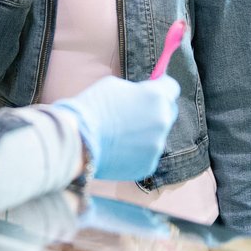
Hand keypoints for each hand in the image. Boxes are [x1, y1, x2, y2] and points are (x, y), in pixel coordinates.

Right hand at [53, 75, 179, 181]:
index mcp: (156, 97)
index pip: (172, 87)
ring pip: (157, 135)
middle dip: (157, 110)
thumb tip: (143, 94)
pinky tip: (120, 148)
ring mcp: (157, 145)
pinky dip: (138, 150)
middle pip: (168, 112)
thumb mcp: (116, 86)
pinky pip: (148, 153)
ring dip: (146, 132)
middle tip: (137, 112)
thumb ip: (137, 90)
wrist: (78, 141)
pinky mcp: (149, 165)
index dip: (162, 87)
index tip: (155, 88)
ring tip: (122, 134)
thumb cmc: (93, 108)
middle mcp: (162, 121)